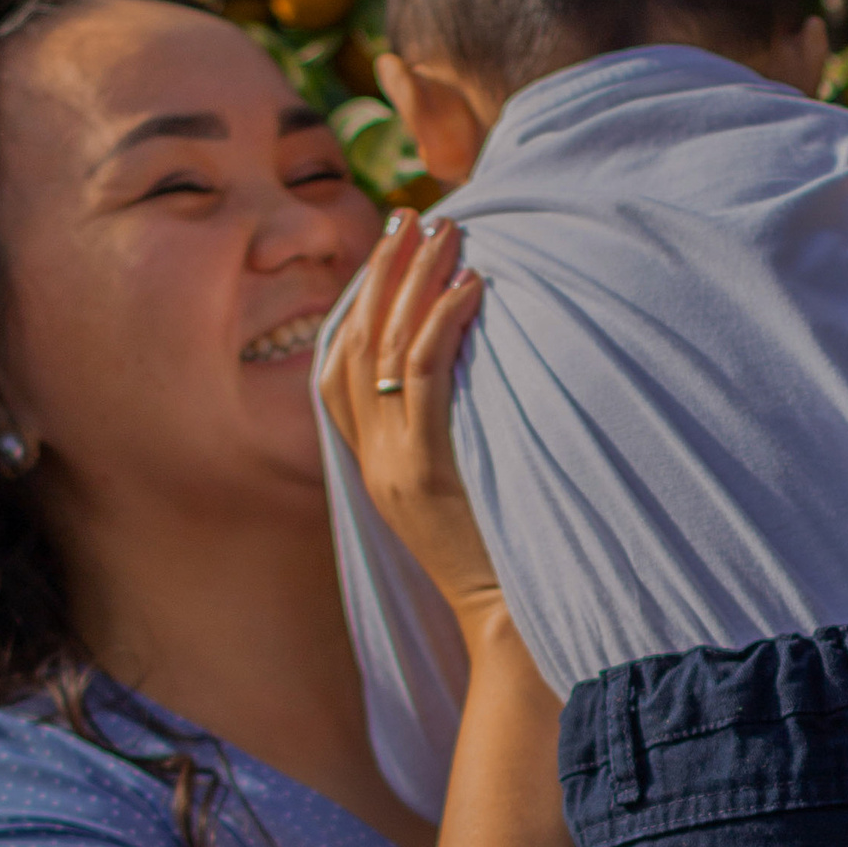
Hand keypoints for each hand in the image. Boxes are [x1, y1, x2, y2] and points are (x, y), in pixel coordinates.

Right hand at [319, 208, 503, 640]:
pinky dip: (444, 325)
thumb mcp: (464, 496)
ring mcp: (393, 466)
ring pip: (385, 351)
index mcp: (374, 465)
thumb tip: (478, 382)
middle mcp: (372, 461)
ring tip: (444, 233)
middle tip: (409, 218)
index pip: (341, 368)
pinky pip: (423, 378)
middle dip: (382, 275)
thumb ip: (451, 442)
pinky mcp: (425, 471)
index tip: (391, 254)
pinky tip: (470, 289)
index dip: (361, 305)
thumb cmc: (506, 561)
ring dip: (413, 284)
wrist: (506, 628)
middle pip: (355, 345)